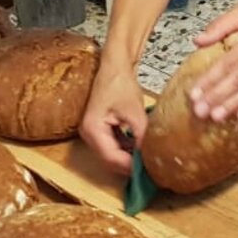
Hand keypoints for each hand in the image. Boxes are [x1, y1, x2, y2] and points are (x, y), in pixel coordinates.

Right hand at [79, 54, 148, 175]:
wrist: (115, 67)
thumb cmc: (119, 83)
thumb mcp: (135, 112)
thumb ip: (142, 136)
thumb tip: (149, 156)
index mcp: (92, 130)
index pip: (111, 158)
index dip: (130, 166)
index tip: (147, 170)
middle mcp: (88, 134)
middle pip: (109, 160)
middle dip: (129, 164)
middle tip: (149, 168)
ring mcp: (93, 133)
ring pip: (111, 155)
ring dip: (128, 158)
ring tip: (146, 159)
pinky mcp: (100, 131)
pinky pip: (112, 147)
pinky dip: (126, 150)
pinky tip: (139, 148)